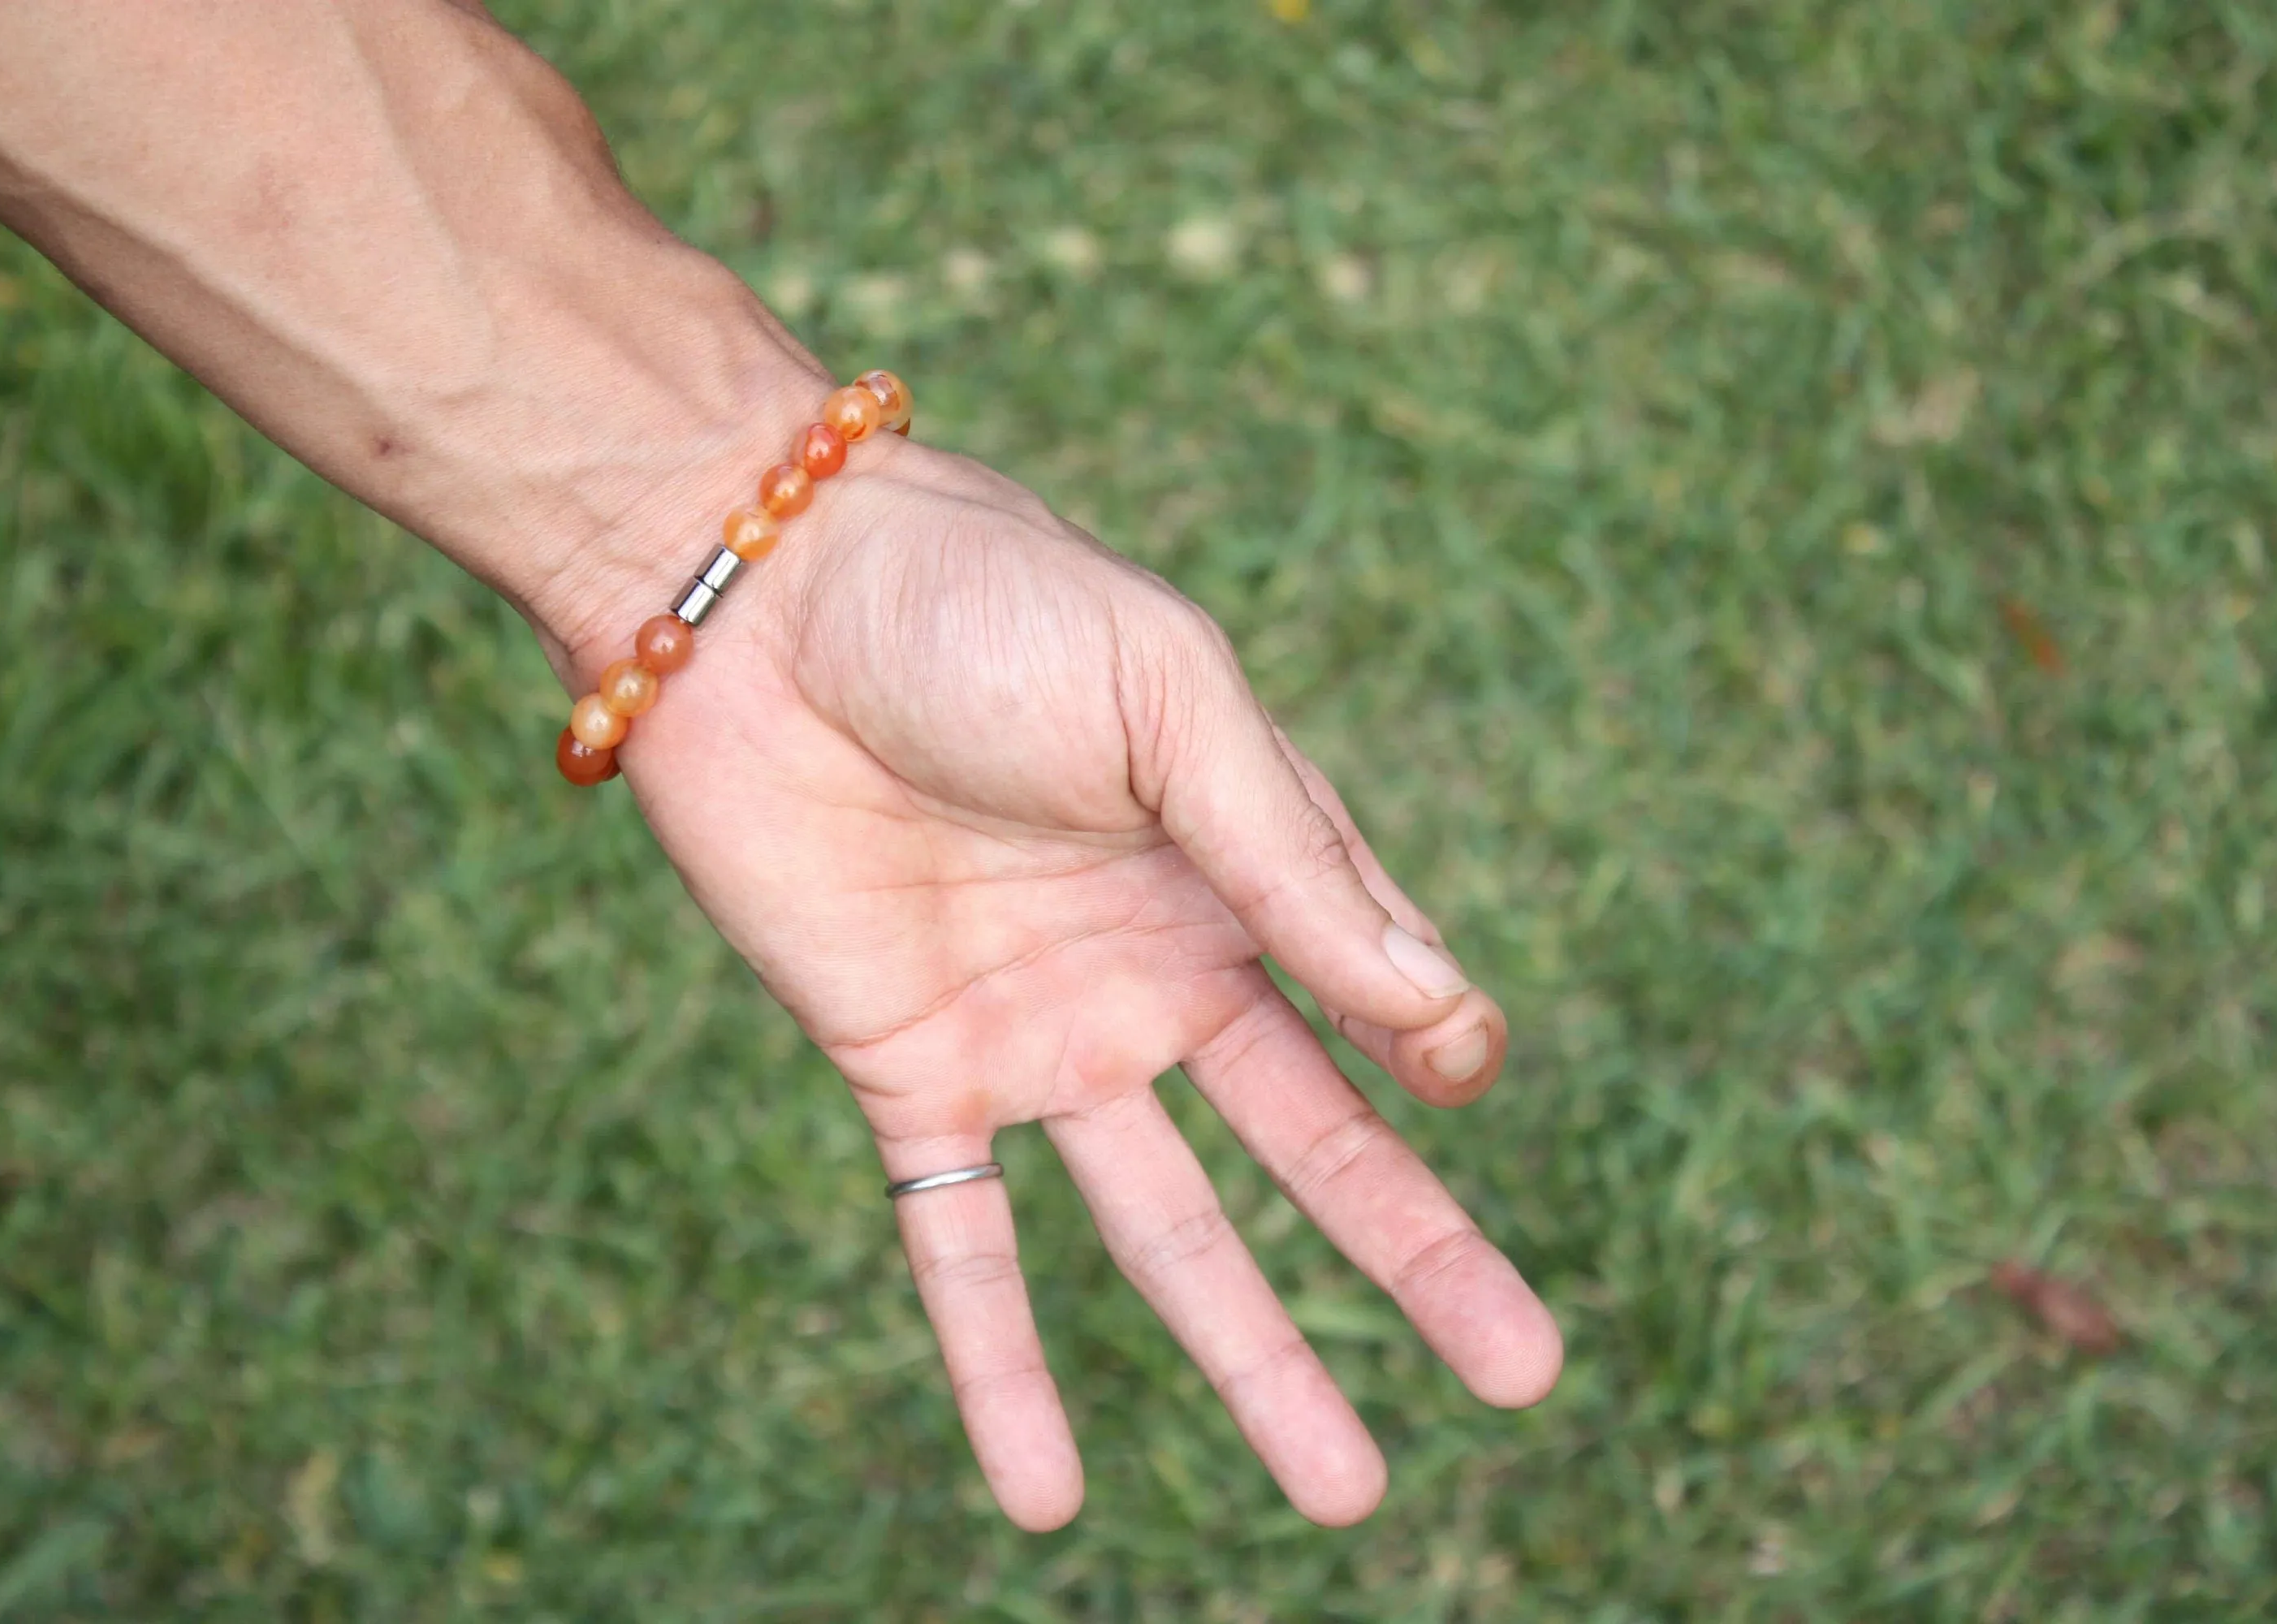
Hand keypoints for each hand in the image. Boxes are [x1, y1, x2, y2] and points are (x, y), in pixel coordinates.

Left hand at [563, 425, 1561, 1529]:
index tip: (1462, 1082)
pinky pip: (955, 1240)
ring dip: (1249, 1356)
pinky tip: (1043, 1501)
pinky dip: (995, 1367)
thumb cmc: (979, 599)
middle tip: (1524, 1373)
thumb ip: (1293, 857)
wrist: (752, 589)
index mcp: (1234, 863)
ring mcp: (1034, 1031)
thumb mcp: (1169, 697)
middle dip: (1416, 1261)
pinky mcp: (905, 1069)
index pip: (1372, 1000)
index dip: (1433, 1056)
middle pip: (1306, 1149)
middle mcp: (1150, 968)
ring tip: (1344, 1491)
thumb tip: (1445, 1021)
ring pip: (1160, 1229)